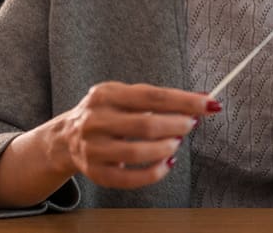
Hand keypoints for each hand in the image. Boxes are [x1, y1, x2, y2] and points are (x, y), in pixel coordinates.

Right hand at [52, 81, 218, 189]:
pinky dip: (154, 173)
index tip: (208, 103)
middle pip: (146, 124)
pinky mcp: (95, 172)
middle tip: (191, 125)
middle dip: (177, 125)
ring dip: (166, 148)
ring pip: (138, 152)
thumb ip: (159, 98)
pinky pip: (130, 178)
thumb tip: (201, 98)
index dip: (183, 101)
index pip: (152, 96)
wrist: (64, 139)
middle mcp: (96, 120)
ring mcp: (93, 148)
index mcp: (106, 94)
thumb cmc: (106, 113)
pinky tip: (167, 163)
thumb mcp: (124, 96)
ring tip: (176, 142)